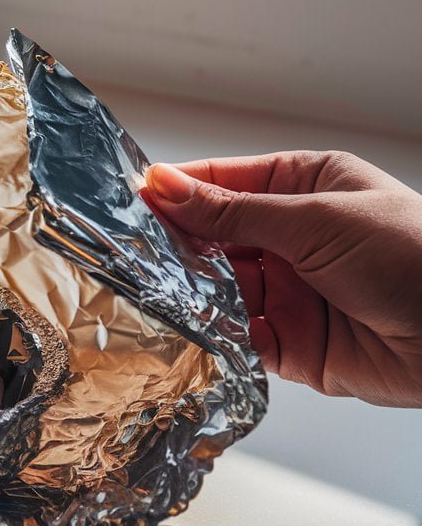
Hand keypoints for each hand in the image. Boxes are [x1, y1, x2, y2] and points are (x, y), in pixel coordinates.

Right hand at [144, 151, 421, 406]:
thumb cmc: (412, 256)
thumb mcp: (314, 219)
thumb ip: (231, 210)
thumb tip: (163, 185)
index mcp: (304, 187)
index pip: (222, 182)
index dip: (177, 191)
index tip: (132, 199)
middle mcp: (291, 238)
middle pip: (211, 238)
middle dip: (175, 245)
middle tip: (133, 250)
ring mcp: (287, 290)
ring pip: (215, 288)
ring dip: (189, 291)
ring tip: (159, 291)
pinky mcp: (287, 342)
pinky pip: (233, 335)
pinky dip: (209, 334)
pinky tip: (190, 327)